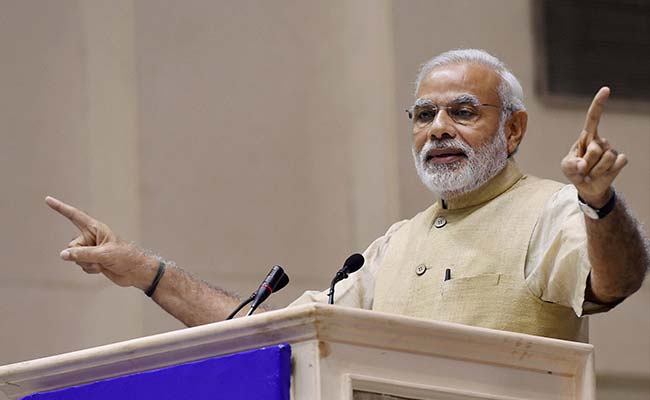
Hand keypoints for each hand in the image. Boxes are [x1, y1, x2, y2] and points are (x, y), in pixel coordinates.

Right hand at [46, 196, 155, 288]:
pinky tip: (102, 269)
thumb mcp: (103, 255)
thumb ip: (82, 254)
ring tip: (103, 264)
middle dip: (81, 255)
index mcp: (96, 228)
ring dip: (87, 263)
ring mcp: (91, 249)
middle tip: (99, 258)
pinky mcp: (93, 260)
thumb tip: (63, 254)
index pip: (75, 216)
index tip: (48, 199)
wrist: (135, 272)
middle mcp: (92, 237)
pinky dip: (90, 269)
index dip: (61, 208)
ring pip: (75, 257)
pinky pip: (81, 265)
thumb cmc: (125, 258)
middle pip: (72, 245)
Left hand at [561, 87, 627, 207]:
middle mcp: (600, 141)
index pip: (593, 118)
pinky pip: (617, 164)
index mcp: (586, 138)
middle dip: (586, 163)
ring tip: (590, 172)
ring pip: (606, 159)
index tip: (606, 89)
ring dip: (595, 170)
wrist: (586, 186)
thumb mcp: (566, 167)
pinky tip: (603, 174)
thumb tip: (583, 165)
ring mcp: (611, 150)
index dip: (599, 104)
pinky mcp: (620, 160)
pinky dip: (607, 173)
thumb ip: (571, 165)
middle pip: (595, 150)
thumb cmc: (574, 171)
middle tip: (582, 169)